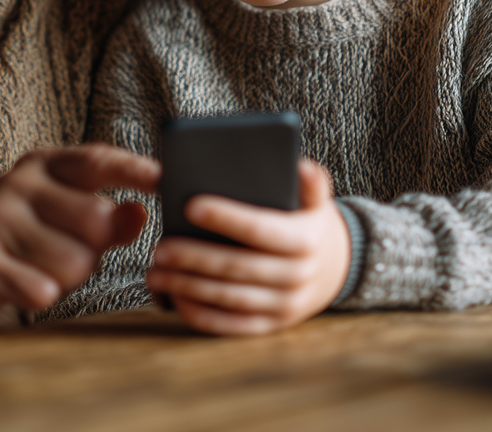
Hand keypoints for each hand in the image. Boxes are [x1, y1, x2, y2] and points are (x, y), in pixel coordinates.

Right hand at [0, 144, 158, 330]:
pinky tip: (22, 287)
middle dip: (97, 250)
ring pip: (73, 262)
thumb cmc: (25, 245)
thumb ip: (109, 216)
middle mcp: (16, 184)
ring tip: (40, 271)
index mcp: (43, 166)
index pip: (95, 161)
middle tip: (73, 255)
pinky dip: (41, 295)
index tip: (164, 178)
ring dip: (68, 279)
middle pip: (95, 220)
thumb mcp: (67, 221)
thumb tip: (141, 211)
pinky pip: (39, 288)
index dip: (131, 170)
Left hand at [145, 160, 350, 334]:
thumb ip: (310, 184)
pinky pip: (232, 324)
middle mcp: (299, 276)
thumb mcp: (315, 201)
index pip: (260, 228)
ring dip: (188, 286)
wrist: (335, 268)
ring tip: (155, 272)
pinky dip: (200, 313)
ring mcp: (285, 305)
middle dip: (193, 258)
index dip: (226, 218)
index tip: (190, 205)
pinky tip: (174, 299)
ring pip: (230, 298)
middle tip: (159, 247)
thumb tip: (303, 166)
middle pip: (237, 266)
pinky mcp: (272, 326)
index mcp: (306, 240)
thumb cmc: (309, 223)